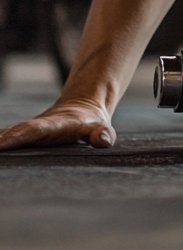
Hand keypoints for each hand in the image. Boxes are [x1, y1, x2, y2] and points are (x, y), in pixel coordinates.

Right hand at [0, 99, 115, 150]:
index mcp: (51, 126)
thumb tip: (104, 140)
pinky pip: (3, 142)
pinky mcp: (19, 139)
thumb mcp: (99, 127)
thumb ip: (101, 133)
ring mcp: (24, 133)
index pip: (31, 131)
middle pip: (10, 135)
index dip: (16, 137)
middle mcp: (33, 128)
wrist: (82, 107)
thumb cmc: (90, 122)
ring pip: (3, 138)